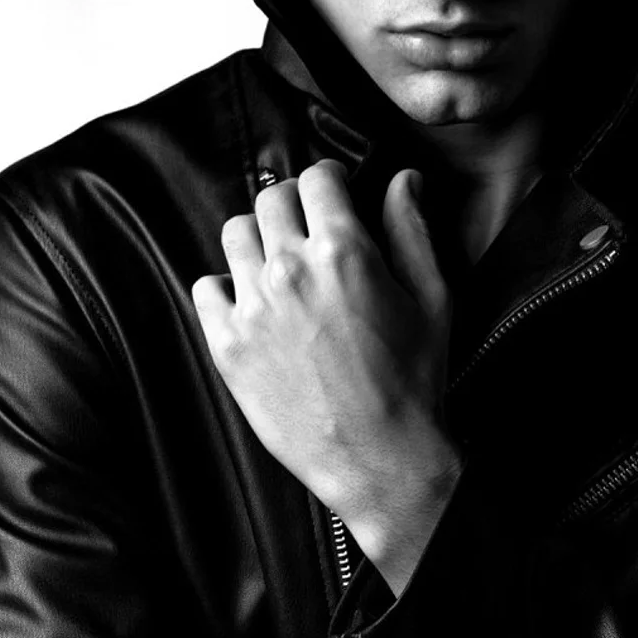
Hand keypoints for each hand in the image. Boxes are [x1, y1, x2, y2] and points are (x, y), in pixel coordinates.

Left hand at [192, 160, 460, 594]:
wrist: (380, 459)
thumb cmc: (413, 381)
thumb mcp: (432, 297)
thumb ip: (411, 229)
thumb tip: (403, 180)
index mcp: (342, 251)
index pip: (316, 178)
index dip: (330, 179)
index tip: (335, 191)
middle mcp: (289, 270)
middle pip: (271, 199)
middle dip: (294, 202)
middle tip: (310, 225)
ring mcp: (252, 308)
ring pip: (234, 234)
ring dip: (259, 237)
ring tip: (280, 259)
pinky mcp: (228, 346)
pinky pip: (205, 288)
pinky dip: (226, 287)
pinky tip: (252, 301)